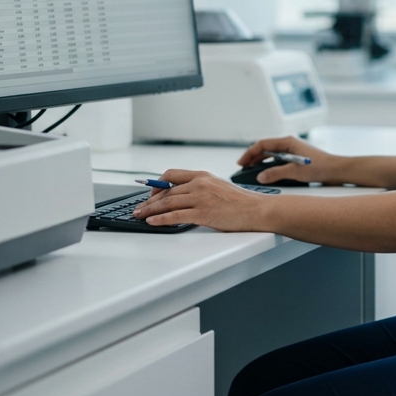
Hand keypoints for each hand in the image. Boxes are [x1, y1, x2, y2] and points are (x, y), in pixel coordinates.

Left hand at [133, 170, 270, 230]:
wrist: (257, 210)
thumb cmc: (242, 202)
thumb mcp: (219, 187)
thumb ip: (201, 189)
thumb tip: (183, 197)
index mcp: (203, 176)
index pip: (172, 175)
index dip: (157, 183)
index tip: (150, 192)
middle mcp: (199, 184)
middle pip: (166, 191)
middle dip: (149, 200)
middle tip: (138, 208)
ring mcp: (201, 198)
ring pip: (167, 203)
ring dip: (150, 209)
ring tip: (139, 216)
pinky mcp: (203, 213)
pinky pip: (175, 216)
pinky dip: (160, 218)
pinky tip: (152, 221)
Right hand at [238, 136, 345, 184]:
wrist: (336, 170)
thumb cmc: (320, 167)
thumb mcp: (294, 171)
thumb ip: (275, 173)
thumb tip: (260, 177)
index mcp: (287, 142)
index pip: (262, 144)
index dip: (250, 153)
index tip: (241, 163)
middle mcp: (289, 144)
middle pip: (266, 149)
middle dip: (253, 158)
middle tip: (243, 168)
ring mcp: (293, 151)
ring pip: (271, 155)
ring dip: (261, 163)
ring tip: (252, 171)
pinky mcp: (297, 159)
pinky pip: (278, 160)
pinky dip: (270, 166)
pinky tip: (267, 174)